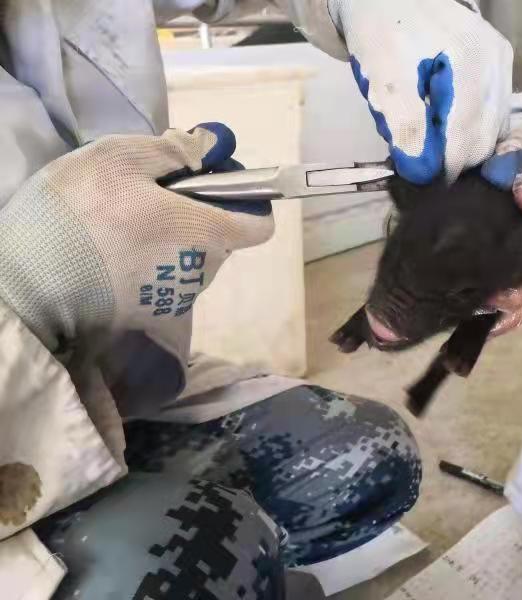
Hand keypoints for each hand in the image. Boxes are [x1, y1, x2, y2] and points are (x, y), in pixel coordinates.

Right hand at [0, 124, 273, 409]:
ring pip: (194, 260)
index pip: (259, 226)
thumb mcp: (120, 158)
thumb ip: (177, 151)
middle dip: (199, 214)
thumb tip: (216, 144)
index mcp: (203, 232)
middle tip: (155, 195)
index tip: (216, 183)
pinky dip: (154, 264)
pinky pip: (167, 281)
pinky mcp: (152, 316)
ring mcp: (178, 298)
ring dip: (175, 240)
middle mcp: (201, 271)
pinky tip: (118, 252)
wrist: (30, 284)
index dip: (248, 201)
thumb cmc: (79, 212)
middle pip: (221, 239)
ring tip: (129, 224)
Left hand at [328, 0, 512, 183]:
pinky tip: (443, 126)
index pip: (464, 140)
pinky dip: (467, 132)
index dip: (439, 169)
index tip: (414, 179)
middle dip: (448, 160)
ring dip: (457, 147)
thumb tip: (422, 174)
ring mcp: (504, 69)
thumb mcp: (381, 79)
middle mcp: (497, 66)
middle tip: (416, 159)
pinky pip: (491, 120)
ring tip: (426, 138)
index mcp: (470, 63)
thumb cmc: (382, 33)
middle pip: (481, 142)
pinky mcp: (502, 73)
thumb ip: (403, 127)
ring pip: (490, 135)